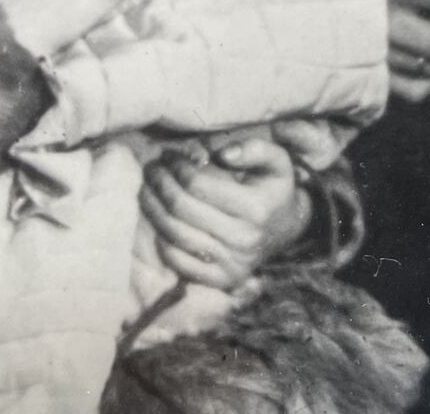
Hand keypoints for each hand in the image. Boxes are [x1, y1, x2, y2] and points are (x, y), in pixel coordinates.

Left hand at [139, 135, 309, 290]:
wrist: (283, 231)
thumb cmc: (272, 189)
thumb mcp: (276, 162)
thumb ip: (254, 149)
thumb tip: (222, 154)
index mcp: (255, 208)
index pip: (198, 184)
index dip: (177, 167)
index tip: (169, 155)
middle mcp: (243, 238)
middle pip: (182, 208)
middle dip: (160, 184)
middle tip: (152, 169)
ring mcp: (231, 263)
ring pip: (175, 233)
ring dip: (153, 209)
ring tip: (147, 189)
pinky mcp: (219, 279)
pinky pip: (178, 260)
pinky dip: (161, 239)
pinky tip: (158, 219)